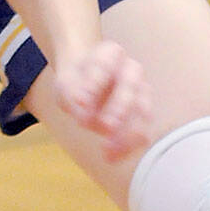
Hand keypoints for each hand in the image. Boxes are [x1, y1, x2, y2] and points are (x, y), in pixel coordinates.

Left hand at [51, 39, 151, 161]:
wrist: (86, 84)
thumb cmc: (77, 80)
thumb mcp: (66, 83)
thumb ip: (72, 94)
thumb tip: (84, 113)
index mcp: (111, 53)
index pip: (105, 63)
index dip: (95, 81)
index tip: (81, 99)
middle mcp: (131, 69)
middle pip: (130, 86)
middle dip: (118, 107)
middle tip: (106, 125)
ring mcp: (141, 91)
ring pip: (142, 110)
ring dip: (127, 131)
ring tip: (108, 149)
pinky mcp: (142, 114)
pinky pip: (142, 131)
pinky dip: (127, 146)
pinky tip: (111, 157)